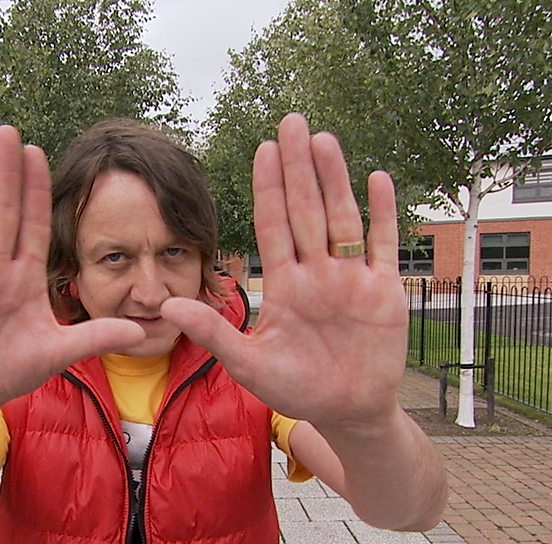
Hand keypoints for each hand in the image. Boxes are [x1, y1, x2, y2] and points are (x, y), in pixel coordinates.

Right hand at [0, 126, 143, 416]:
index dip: (34, 190)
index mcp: (24, 280)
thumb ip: (95, 338)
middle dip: (5, 173)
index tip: (37, 153)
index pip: (33, 225)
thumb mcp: (56, 353)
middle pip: (1, 214)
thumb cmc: (11, 372)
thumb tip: (141, 331)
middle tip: (7, 130)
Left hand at [162, 113, 407, 427]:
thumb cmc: (295, 389)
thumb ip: (212, 332)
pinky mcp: (384, 291)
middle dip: (299, 167)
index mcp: (284, 284)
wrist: (346, 413)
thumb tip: (167, 305)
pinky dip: (384, 214)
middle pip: (307, 210)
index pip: (273, 224)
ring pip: (343, 218)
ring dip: (336, 180)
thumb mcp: (248, 363)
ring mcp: (351, 278)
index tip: (263, 148)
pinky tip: (378, 179)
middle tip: (292, 121)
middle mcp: (317, 272)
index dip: (268, 187)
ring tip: (325, 140)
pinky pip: (383, 245)